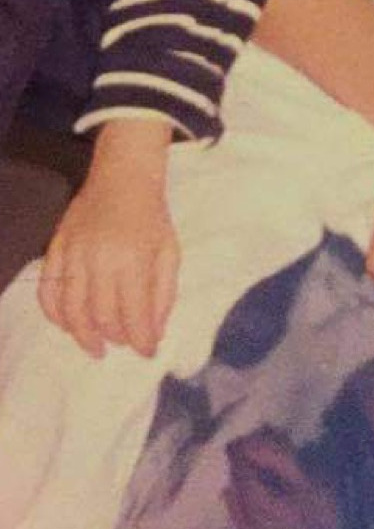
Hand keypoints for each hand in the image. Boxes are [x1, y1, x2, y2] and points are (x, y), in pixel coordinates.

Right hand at [38, 123, 178, 357]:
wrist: (123, 176)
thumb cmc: (151, 216)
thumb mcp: (170, 253)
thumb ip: (163, 295)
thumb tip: (154, 332)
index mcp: (133, 260)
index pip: (133, 314)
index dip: (141, 341)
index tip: (148, 352)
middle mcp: (100, 259)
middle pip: (101, 316)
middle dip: (115, 337)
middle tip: (123, 344)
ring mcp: (73, 252)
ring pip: (70, 308)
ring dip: (82, 334)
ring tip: (96, 347)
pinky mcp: (56, 247)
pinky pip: (47, 289)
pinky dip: (54, 313)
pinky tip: (67, 324)